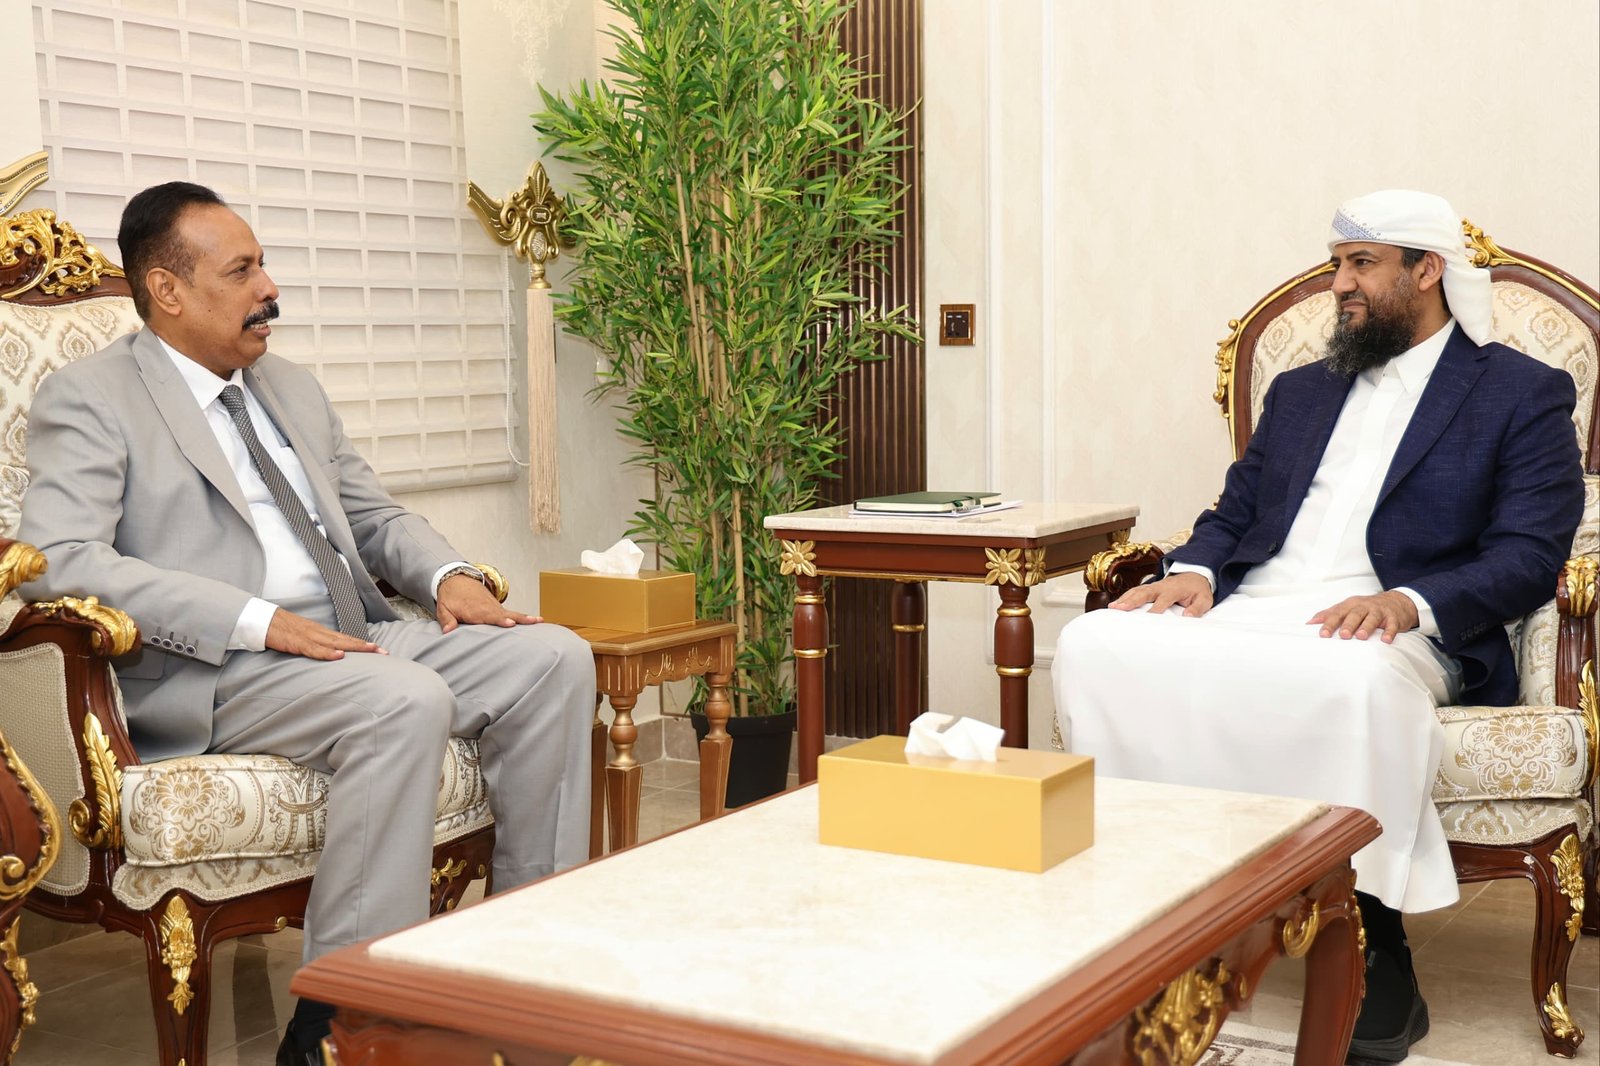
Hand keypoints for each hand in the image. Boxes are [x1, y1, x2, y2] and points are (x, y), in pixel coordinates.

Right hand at [265, 608, 385, 660]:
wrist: (261, 620)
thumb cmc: (281, 630)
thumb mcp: (302, 638)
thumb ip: (316, 646)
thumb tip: (330, 656)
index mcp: (320, 632)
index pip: (346, 639)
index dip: (363, 644)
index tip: (380, 650)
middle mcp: (318, 633)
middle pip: (346, 640)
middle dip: (366, 647)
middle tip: (385, 652)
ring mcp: (309, 636)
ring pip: (335, 643)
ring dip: (354, 647)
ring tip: (370, 651)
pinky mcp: (297, 643)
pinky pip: (314, 649)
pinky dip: (327, 653)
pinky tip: (339, 656)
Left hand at [435, 573, 540, 632]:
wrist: (456, 579)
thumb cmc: (450, 596)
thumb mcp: (444, 608)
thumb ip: (446, 620)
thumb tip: (448, 630)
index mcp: (475, 610)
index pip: (489, 616)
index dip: (500, 620)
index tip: (510, 623)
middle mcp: (488, 608)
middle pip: (505, 614)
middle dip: (519, 618)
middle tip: (533, 621)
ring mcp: (494, 607)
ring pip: (512, 613)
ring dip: (525, 617)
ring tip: (539, 621)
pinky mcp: (497, 607)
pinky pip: (511, 612)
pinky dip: (523, 616)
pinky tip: (535, 620)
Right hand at [1110, 571, 1213, 616]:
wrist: (1195, 575)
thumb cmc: (1198, 590)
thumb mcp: (1205, 599)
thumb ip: (1197, 608)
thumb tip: (1187, 617)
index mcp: (1174, 589)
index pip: (1163, 600)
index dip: (1155, 609)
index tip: (1148, 619)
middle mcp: (1161, 586)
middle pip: (1144, 592)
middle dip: (1131, 600)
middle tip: (1119, 608)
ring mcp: (1154, 586)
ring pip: (1136, 591)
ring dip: (1124, 598)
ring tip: (1112, 608)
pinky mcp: (1149, 588)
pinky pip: (1135, 591)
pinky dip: (1124, 597)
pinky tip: (1115, 605)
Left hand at [1308, 591, 1418, 641]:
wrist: (1397, 602)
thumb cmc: (1366, 608)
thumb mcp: (1348, 608)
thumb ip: (1330, 614)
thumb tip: (1309, 623)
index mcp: (1351, 605)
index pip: (1338, 613)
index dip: (1330, 623)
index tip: (1322, 634)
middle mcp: (1364, 606)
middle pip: (1355, 614)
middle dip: (1348, 624)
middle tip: (1343, 635)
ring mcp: (1379, 611)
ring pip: (1372, 618)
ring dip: (1366, 627)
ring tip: (1361, 636)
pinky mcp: (1394, 618)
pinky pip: (1392, 625)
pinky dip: (1389, 632)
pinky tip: (1386, 640)